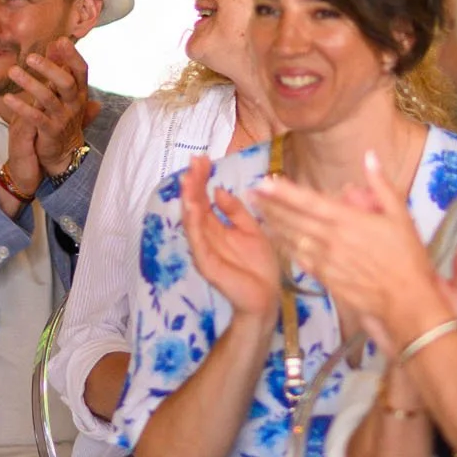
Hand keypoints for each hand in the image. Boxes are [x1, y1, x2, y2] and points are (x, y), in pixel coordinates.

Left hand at [0, 38, 94, 180]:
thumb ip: (60, 69)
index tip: (60, 40)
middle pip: (66, 83)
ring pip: (48, 99)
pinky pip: (36, 118)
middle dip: (49, 69)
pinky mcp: (51, 132)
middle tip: (30, 57)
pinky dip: (21, 107)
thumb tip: (55, 43)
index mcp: (80, 92)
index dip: (73, 55)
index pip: (81, 70)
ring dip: (30, 84)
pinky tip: (7, 98)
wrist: (63, 151)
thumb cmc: (62, 115)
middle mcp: (74, 104)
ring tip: (12, 71)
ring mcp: (63, 118)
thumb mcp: (63, 92)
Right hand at [180, 155, 280, 332]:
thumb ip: (236, 212)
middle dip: (193, 183)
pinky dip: (193, 223)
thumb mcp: (252, 231)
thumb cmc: (260, 267)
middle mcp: (206, 235)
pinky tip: (193, 207)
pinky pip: (197, 240)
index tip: (203, 159)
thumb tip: (219, 190)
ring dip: (189, 199)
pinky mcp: (206, 263)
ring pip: (191, 220)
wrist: (267, 298)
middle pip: (195, 205)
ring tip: (189, 179)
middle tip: (194, 161)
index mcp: (217, 227)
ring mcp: (203, 249)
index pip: (204, 198)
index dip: (202, 179)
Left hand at [253, 153, 456, 355]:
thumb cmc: (407, 257)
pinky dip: (283, 245)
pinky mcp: (323, 276)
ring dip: (272, 222)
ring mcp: (325, 259)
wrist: (406, 300)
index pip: (309, 202)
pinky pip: (297, 257)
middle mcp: (332, 238)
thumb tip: (369, 155)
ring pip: (291, 237)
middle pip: (293, 218)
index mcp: (349, 220)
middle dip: (269, 204)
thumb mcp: (401, 216)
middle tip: (250, 192)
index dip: (283, 192)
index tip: (263, 182)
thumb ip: (381, 185)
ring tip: (256, 210)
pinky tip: (274, 237)